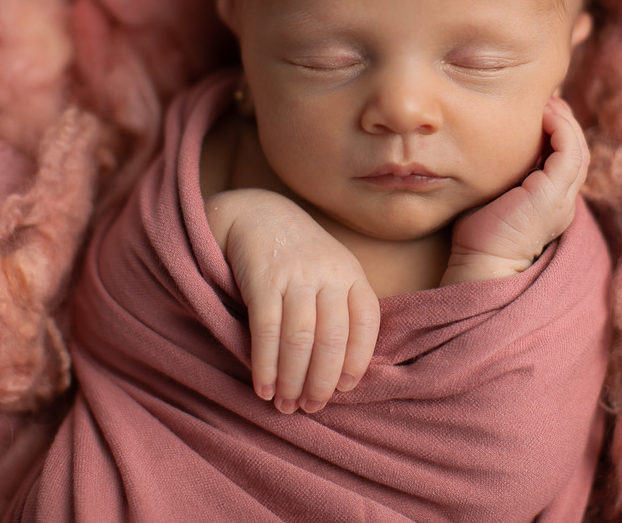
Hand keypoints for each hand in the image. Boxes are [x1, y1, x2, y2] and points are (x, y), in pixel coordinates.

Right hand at [206, 190, 379, 413]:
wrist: (255, 214)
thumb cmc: (299, 256)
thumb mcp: (331, 271)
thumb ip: (341, 309)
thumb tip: (341, 373)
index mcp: (352, 274)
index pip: (366, 323)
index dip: (358, 361)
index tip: (344, 390)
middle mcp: (329, 273)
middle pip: (333, 338)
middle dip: (321, 381)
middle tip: (310, 408)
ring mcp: (296, 275)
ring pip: (300, 339)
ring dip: (292, 380)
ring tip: (285, 405)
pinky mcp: (263, 278)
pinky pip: (266, 330)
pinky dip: (265, 364)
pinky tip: (263, 386)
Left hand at [442, 97, 588, 284]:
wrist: (482, 264)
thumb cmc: (480, 235)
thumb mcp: (495, 197)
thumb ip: (503, 177)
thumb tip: (485, 150)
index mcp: (551, 202)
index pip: (564, 160)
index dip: (557, 133)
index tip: (540, 112)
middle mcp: (563, 200)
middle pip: (576, 151)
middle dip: (564, 122)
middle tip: (548, 100)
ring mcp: (562, 198)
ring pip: (576, 149)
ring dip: (564, 121)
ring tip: (548, 102)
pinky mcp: (553, 195)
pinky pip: (569, 153)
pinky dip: (561, 129)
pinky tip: (547, 113)